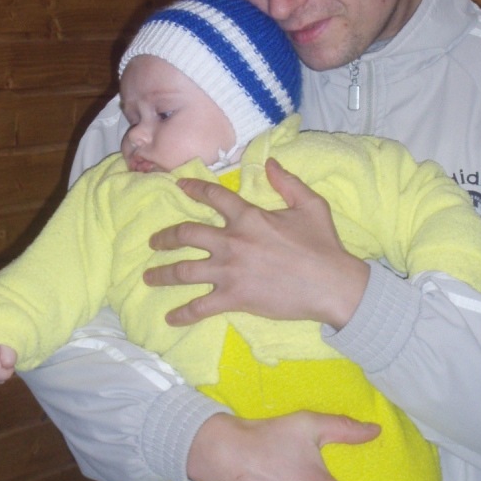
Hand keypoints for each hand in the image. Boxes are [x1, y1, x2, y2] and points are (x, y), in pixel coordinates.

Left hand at [145, 158, 369, 327]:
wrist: (332, 285)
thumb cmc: (323, 245)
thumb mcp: (311, 205)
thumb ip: (288, 182)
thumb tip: (270, 163)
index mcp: (248, 217)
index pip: (213, 197)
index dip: (194, 189)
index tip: (179, 187)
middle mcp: (232, 241)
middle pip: (186, 234)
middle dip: (165, 238)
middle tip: (153, 242)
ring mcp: (229, 271)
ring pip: (184, 270)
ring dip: (162, 274)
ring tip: (148, 277)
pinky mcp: (234, 298)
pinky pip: (200, 307)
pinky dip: (183, 313)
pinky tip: (170, 318)